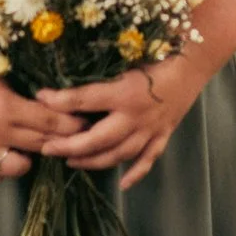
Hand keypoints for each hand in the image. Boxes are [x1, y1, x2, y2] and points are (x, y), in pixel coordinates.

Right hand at [0, 60, 85, 186]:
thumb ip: (22, 98)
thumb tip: (51, 106)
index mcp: (7, 106)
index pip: (50, 121)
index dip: (71, 124)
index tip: (85, 123)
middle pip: (41, 143)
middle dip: (62, 142)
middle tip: (76, 140)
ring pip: (19, 167)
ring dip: (29, 159)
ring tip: (31, 149)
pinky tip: (3, 160)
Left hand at [36, 57, 211, 190]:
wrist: (195, 61)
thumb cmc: (160, 51)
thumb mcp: (127, 55)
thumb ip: (101, 67)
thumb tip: (70, 67)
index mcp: (124, 92)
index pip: (83, 99)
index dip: (59, 100)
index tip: (40, 97)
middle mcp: (136, 115)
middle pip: (97, 139)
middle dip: (69, 145)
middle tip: (47, 148)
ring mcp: (151, 129)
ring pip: (118, 154)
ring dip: (93, 160)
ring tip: (71, 160)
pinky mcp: (163, 134)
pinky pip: (148, 159)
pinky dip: (136, 173)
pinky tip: (122, 184)